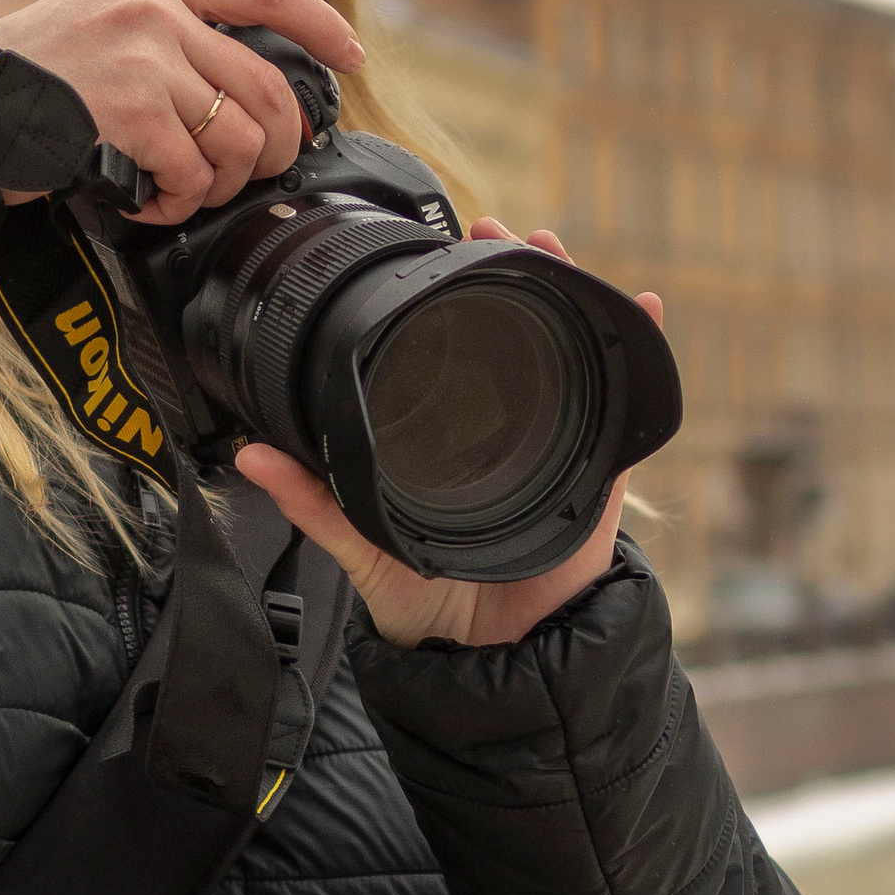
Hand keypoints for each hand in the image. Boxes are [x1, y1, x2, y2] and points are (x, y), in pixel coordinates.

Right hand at [0, 0, 364, 223]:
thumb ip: (166, 36)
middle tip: (240, 176)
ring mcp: (140, 53)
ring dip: (215, 185)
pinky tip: (142, 201)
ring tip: (174, 190)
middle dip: (269, 149)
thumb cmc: (24, 86)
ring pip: (237, 138)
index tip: (352, 57)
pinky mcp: (128, 106)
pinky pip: (193, 172)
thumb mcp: (97, 25)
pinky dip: (175, 204)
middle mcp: (150, 6)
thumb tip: (245, 92)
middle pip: (265, 87)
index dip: (320, 24)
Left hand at [234, 222, 665, 647]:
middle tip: (499, 229)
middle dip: (515, 276)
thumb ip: (313, 503)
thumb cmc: (430, 610)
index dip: (451, 300)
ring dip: (570, 295)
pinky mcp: (599, 479)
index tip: (441, 249)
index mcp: (452, 443)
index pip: (455, 355)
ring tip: (556, 247)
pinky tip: (646, 305)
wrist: (490, 665)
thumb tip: (248, 456)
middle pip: (519, 338)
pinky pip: (625, 410)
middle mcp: (508, 436)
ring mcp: (558, 451)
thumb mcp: (363, 547)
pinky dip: (643, 352)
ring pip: (572, 357)